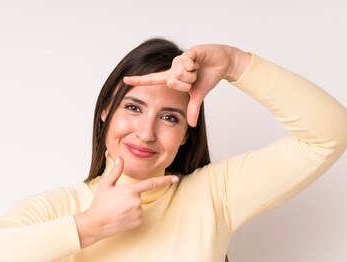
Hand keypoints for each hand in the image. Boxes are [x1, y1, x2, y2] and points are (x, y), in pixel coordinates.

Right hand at [75, 156, 178, 246]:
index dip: (165, 181)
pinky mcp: (138, 221)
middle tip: (116, 202)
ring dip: (130, 207)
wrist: (96, 224)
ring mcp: (138, 213)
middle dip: (129, 197)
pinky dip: (131, 215)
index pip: (151, 183)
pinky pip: (138, 215)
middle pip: (138, 196)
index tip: (175, 178)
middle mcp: (137, 202)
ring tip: (117, 210)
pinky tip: (121, 217)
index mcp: (130, 190)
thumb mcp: (106, 185)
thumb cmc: (100, 203)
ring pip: (138, 206)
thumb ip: (116, 171)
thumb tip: (120, 158)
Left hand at [123, 44, 250, 127]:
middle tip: (194, 77)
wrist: (223, 63)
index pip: (152, 79)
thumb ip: (192, 108)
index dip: (139, 81)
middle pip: (171, 80)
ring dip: (192, 74)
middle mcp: (173, 67)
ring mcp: (180, 59)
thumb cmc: (208, 77)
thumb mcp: (199, 95)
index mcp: (172, 77)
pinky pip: (186, 62)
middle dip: (186, 83)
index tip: (124, 80)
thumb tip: (192, 125)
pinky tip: (199, 62)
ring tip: (198, 69)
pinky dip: (194, 65)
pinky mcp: (189, 52)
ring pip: (179, 72)